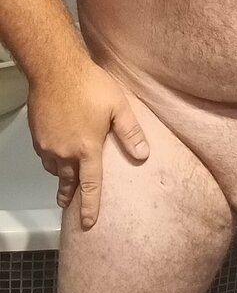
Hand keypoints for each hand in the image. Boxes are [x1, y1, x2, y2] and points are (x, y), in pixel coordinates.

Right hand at [27, 56, 149, 228]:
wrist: (55, 69)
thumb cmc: (89, 85)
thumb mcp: (119, 107)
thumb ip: (131, 133)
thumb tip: (143, 155)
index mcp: (87, 149)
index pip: (90, 185)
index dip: (90, 206)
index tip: (88, 224)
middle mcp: (64, 152)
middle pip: (68, 182)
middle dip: (69, 197)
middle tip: (68, 207)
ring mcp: (48, 144)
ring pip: (54, 168)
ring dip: (61, 176)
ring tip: (66, 179)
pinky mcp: (37, 134)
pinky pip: (45, 155)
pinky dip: (52, 159)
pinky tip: (57, 153)